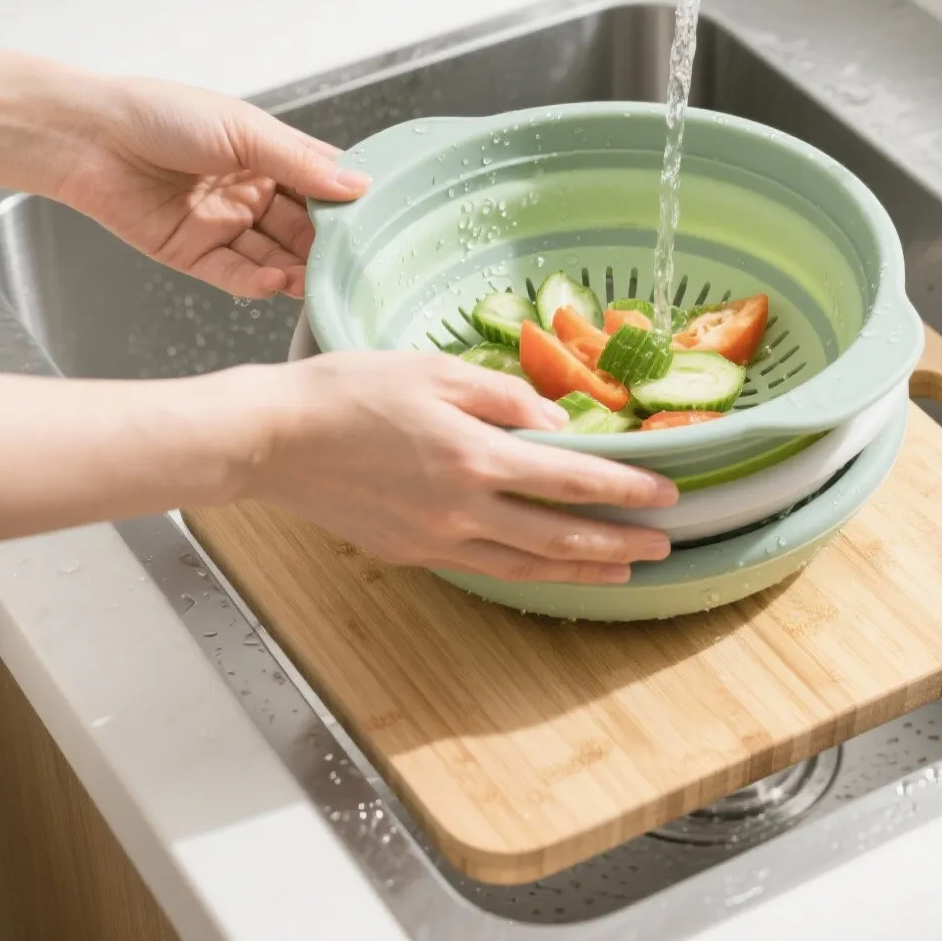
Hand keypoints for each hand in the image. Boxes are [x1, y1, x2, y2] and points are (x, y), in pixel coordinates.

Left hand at [50, 77, 370, 299]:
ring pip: (275, 256)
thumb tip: (359, 186)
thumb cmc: (160, 115)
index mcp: (267, 155)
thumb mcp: (245, 131)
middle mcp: (250, 192)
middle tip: (353, 262)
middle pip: (304, 227)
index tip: (381, 220)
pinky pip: (236, 275)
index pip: (322, 182)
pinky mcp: (194, 255)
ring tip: (317, 279)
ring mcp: (224, 225)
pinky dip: (259, 281)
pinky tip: (277, 280)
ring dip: (297, 269)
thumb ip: (302, 164)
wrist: (88, 137)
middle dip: (327, 246)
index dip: (349, 201)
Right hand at [241, 353, 678, 584]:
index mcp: (474, 455)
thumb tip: (559, 425)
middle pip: (560, 536)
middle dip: (619, 543)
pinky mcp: (411, 552)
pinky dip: (528, 570)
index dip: (627, 489)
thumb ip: (505, 396)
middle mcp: (463, 508)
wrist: (273, 439)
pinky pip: (485, 566)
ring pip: (526, 564)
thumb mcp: (434, 370)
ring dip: (581, 569)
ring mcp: (436, 538)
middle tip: (664, 546)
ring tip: (622, 571)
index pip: (572, 479)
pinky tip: (546, 565)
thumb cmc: (348, 391)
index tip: (668, 495)